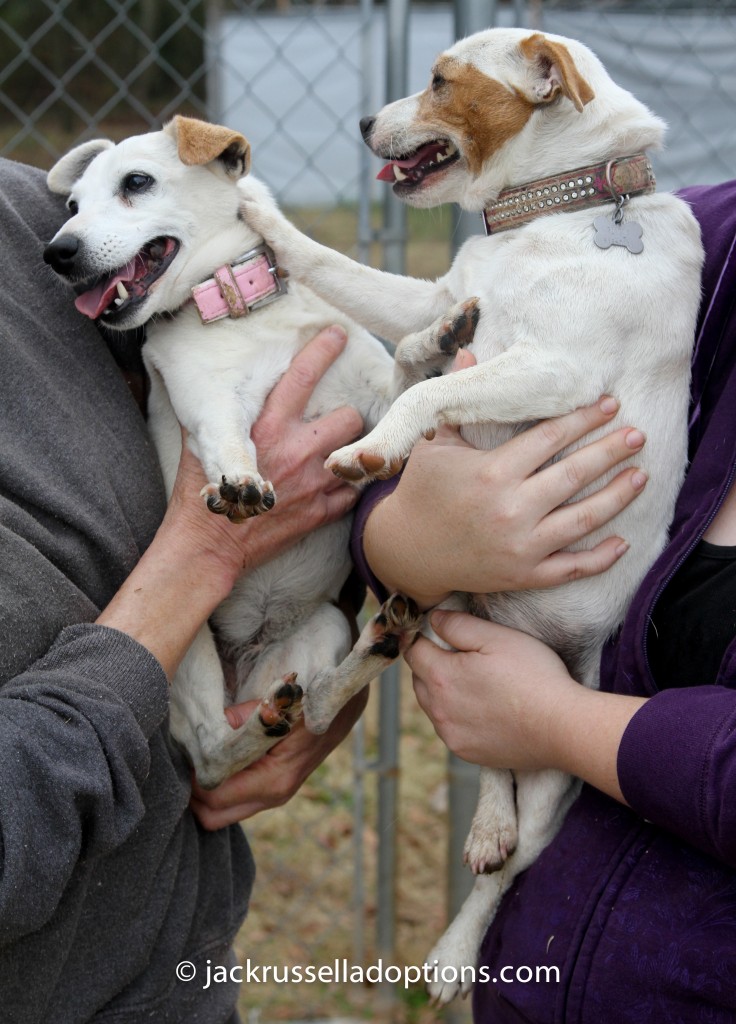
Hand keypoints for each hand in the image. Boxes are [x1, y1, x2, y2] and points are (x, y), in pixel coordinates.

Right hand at [98, 326, 362, 679]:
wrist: (209, 546)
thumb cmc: (201, 495)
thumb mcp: (200, 445)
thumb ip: (215, 417)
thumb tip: (205, 390)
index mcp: (267, 427)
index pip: (302, 376)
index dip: (323, 350)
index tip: (339, 334)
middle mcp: (297, 450)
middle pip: (349, 416)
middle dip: (345, 419)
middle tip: (335, 426)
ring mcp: (313, 483)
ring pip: (358, 452)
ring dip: (352, 452)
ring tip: (342, 454)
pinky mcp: (321, 512)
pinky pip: (353, 492)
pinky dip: (348, 489)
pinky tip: (336, 487)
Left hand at [190, 689, 367, 828]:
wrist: (342, 707)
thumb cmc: (309, 703)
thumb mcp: (275, 707)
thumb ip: (240, 722)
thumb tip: (207, 734)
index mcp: (273, 781)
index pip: (213, 796)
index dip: (194, 775)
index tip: (188, 749)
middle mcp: (272, 797)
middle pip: (211, 816)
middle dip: (194, 791)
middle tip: (189, 759)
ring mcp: (272, 797)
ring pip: (220, 813)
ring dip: (206, 790)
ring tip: (202, 757)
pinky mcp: (270, 790)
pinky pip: (232, 801)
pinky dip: (219, 786)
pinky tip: (219, 758)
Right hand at [363, 393, 646, 606]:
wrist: (406, 551)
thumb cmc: (422, 490)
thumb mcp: (434, 443)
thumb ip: (459, 399)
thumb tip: (471, 352)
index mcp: (492, 472)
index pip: (550, 438)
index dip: (583, 419)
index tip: (609, 405)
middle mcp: (510, 509)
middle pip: (574, 474)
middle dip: (611, 451)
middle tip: (638, 435)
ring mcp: (520, 546)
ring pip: (583, 520)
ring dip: (617, 497)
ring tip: (641, 476)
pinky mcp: (523, 575)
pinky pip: (571, 569)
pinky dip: (600, 558)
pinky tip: (623, 541)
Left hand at [407, 609, 644, 800]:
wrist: (562, 727)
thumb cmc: (534, 677)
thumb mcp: (498, 637)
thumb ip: (459, 625)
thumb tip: (433, 620)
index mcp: (442, 676)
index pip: (413, 651)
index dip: (422, 638)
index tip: (436, 634)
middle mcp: (439, 710)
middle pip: (419, 680)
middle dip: (431, 665)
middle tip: (459, 656)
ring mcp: (451, 735)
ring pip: (432, 706)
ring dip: (442, 692)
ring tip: (472, 683)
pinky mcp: (466, 752)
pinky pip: (449, 729)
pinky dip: (456, 717)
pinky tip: (481, 709)